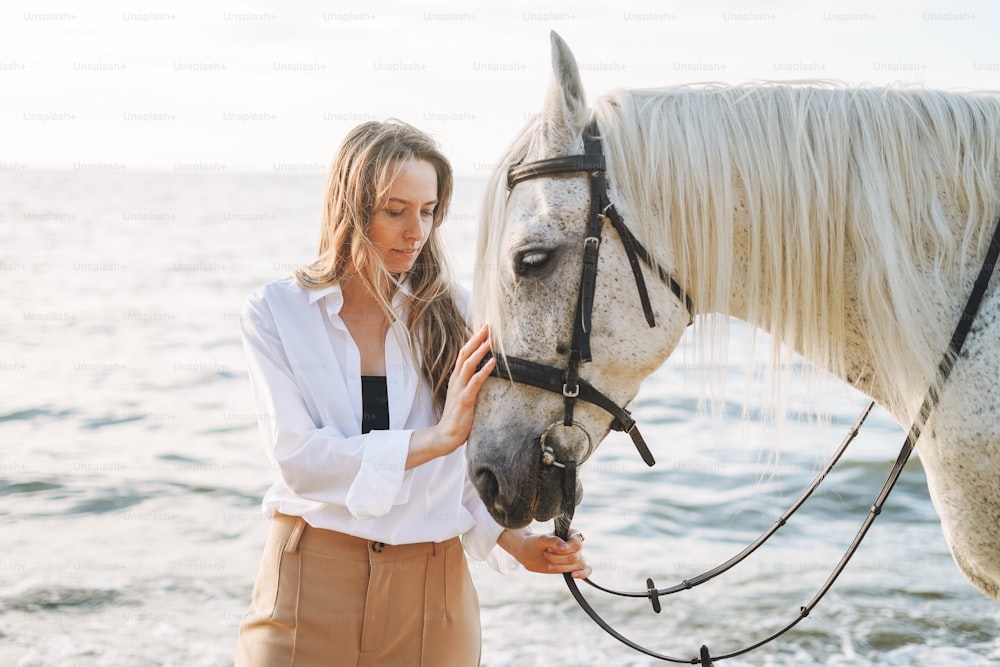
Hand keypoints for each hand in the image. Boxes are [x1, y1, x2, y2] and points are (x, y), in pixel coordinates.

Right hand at [407, 324, 494, 467]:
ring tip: (491, 340)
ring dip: (480, 351)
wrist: (446, 435)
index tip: (482, 329)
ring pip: (468, 364)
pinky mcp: (465, 399)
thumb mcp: (464, 396)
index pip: (463, 355)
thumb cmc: (458, 417)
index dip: (472, 341)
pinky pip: (475, 382)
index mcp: (455, 379)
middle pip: (464, 354)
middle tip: (487, 326)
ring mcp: (459, 389)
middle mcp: (456, 381)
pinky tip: (493, 362)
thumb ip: (470, 384)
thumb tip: (482, 374)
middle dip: (476, 339)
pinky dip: (484, 370)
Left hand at [498, 528, 590, 578]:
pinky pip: (586, 570)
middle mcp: (574, 544)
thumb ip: (552, 541)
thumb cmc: (534, 543)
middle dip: (559, 558)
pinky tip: (573, 575)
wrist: (527, 553)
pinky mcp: (571, 566)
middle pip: (576, 556)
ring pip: (578, 564)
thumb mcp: (540, 540)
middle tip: (546, 554)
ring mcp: (574, 556)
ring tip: (550, 564)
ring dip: (562, 567)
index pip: (577, 542)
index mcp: (569, 533)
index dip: (568, 548)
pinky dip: (583, 574)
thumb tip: (565, 547)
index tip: (553, 549)